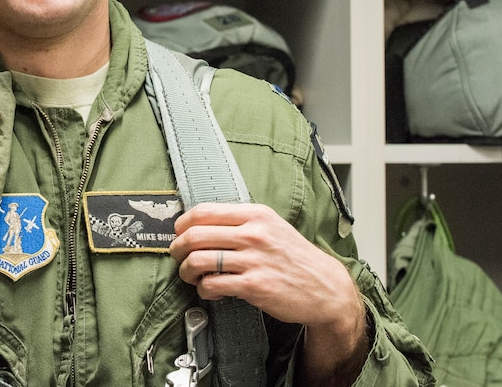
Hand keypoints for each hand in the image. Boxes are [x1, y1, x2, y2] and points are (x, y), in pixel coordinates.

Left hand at [170, 203, 366, 382]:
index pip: (204, 211)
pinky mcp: (254, 286)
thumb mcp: (272, 227)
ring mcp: (254, 260)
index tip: (178, 233)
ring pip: (199, 260)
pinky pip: (212, 284)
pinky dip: (203, 288)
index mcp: (256, 215)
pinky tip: (209, 290)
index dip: (183, 224)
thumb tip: (201, 224)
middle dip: (177, 248)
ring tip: (190, 275)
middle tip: (177, 256)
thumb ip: (242, 222)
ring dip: (186, 270)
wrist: (325, 287)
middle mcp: (254, 234)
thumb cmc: (295, 257)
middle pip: (196, 235)